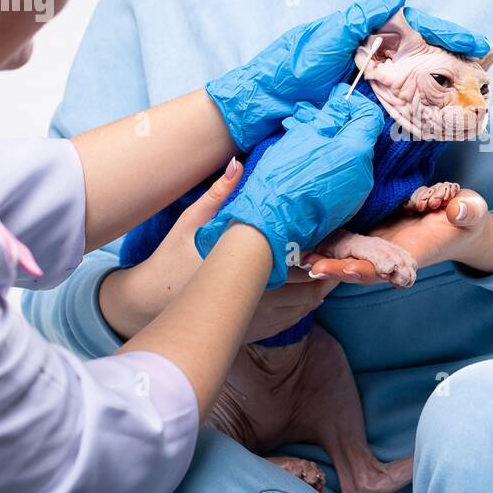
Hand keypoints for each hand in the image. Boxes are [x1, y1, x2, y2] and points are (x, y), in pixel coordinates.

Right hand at [98, 160, 337, 339]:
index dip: (320, 243)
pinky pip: (295, 318)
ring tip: (331, 263)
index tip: (333, 230)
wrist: (150, 303)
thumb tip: (238, 162)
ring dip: (322, 283)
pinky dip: (308, 302)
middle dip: (328, 263)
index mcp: (246, 264)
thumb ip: (219, 194)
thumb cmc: (171, 258)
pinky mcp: (256, 329)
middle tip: (342, 246)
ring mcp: (259, 316)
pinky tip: (312, 286)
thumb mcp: (192, 222)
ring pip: (308, 301)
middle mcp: (257, 295)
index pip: (298, 254)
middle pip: (310, 279)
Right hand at [196, 83, 382, 287]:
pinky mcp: (344, 206)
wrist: (271, 224)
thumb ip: (329, 117)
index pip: (369, 116)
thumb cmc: (283, 177)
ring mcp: (356, 194)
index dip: (352, 104)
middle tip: (310, 120)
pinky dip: (329, 166)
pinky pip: (343, 177)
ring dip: (331, 145)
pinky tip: (305, 165)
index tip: (334, 101)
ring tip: (302, 142)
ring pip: (350, 158)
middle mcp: (364, 174)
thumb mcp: (304, 136)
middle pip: (359, 138)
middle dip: (338, 125)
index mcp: (357, 152)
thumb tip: (343, 101)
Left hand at [204, 0, 490, 151]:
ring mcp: (374, 85)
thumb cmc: (292, 66)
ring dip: (448, 85)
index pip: (419, 28)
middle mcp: (376, 57)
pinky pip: (402, 107)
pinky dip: (425, 109)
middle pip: (427, 54)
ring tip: (477, 90)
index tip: (476, 43)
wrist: (263, 106)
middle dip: (458, 59)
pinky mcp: (367, 111)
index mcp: (369, 33)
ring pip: (419, 81)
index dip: (449, 33)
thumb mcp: (328, 35)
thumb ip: (363, 16)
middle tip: (486, 69)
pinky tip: (445, 113)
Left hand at [302, 189, 492, 283]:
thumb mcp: (471, 211)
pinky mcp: (372, 226)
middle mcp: (389, 251)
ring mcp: (378, 240)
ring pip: (347, 251)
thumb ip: (467, 212)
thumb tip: (458, 210)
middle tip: (308, 263)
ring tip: (296, 250)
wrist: (458, 217)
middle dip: (333, 266)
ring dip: (323, 254)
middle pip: (356, 264)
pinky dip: (326, 236)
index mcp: (410, 253)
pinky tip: (304, 230)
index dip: (365, 270)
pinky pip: (346, 235)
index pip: (383, 267)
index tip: (347, 271)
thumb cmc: (466, 216)